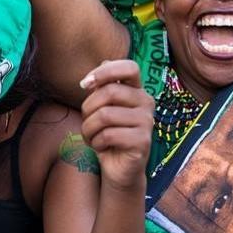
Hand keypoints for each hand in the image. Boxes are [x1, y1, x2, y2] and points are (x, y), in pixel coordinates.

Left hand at [79, 60, 153, 191]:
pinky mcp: (143, 141)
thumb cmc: (108, 135)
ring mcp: (147, 122)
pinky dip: (96, 143)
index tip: (85, 84)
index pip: (129, 67)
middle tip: (87, 123)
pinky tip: (101, 147)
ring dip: (88, 129)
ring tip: (92, 137)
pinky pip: (109, 135)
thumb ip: (103, 86)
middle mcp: (146, 102)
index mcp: (137, 90)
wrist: (118, 169)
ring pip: (105, 115)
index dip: (105, 71)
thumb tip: (102, 63)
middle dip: (87, 108)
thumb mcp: (102, 108)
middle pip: (109, 92)